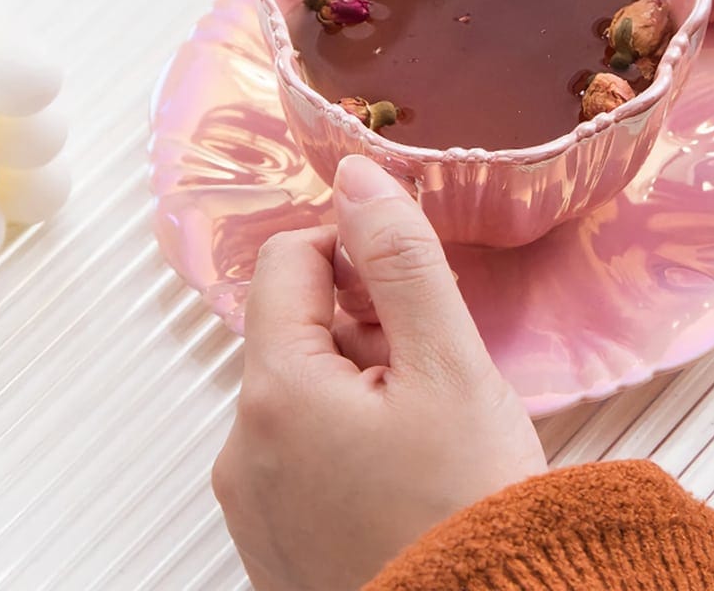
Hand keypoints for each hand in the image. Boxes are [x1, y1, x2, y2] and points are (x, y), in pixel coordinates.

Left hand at [212, 155, 546, 590]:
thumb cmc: (470, 513)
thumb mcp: (450, 365)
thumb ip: (401, 260)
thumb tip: (359, 178)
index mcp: (276, 393)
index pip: (290, 259)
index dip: (353, 249)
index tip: (407, 282)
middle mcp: (243, 448)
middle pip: (295, 326)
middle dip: (365, 323)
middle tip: (431, 366)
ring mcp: (253, 498)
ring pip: (302, 386)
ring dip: (361, 379)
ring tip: (426, 425)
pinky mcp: (273, 535)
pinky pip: (300, 447)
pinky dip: (347, 433)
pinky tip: (403, 466)